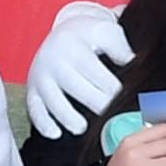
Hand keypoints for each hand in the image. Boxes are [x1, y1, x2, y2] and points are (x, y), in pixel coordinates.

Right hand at [24, 5, 132, 137]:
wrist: (61, 33)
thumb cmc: (89, 36)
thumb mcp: (106, 31)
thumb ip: (119, 47)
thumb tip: (132, 63)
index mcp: (74, 47)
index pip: (95, 72)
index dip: (113, 89)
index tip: (126, 100)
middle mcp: (55, 62)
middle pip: (76, 88)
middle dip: (96, 104)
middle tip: (112, 117)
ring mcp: (41, 77)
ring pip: (53, 101)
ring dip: (67, 117)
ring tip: (82, 128)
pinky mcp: (32, 90)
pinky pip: (34, 109)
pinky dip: (43, 123)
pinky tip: (56, 134)